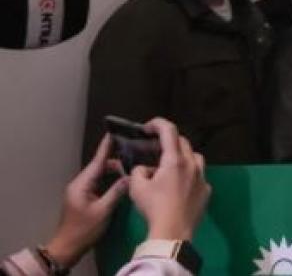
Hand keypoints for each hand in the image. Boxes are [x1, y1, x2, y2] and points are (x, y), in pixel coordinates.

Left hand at [43, 135, 128, 267]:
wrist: (67, 247)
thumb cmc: (84, 228)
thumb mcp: (103, 210)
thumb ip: (117, 191)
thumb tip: (130, 177)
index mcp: (82, 184)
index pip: (96, 161)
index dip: (105, 147)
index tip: (113, 133)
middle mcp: (80, 184)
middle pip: (99, 167)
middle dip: (116, 161)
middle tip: (134, 155)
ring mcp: (81, 192)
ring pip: (100, 176)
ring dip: (114, 172)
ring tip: (132, 167)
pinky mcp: (84, 199)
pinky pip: (99, 184)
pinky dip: (110, 181)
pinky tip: (122, 181)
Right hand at [128, 118, 210, 240]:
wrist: (173, 231)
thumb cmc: (153, 207)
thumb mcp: (136, 187)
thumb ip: (138, 171)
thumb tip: (143, 169)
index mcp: (175, 160)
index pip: (169, 131)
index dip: (157, 124)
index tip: (147, 128)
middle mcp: (192, 165)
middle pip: (183, 143)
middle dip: (168, 141)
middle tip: (154, 148)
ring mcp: (202, 178)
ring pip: (195, 158)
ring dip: (182, 156)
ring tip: (168, 165)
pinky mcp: (206, 191)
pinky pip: (199, 176)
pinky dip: (189, 175)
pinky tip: (179, 186)